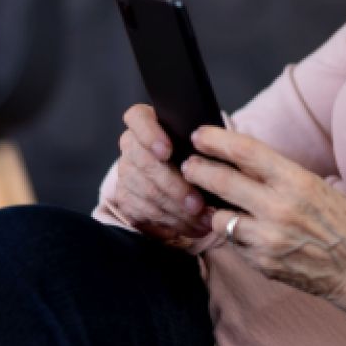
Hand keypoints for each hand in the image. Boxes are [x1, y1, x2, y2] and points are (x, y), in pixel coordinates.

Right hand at [106, 104, 213, 247]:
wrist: (182, 175)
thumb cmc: (196, 153)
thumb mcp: (201, 141)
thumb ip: (203, 142)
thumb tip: (218, 153)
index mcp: (147, 121)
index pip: (137, 118)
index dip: (150, 135)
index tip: (168, 151)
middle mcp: (131, 144)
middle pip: (145, 163)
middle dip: (175, 187)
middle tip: (198, 204)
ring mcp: (126, 171)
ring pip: (147, 192)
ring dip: (178, 211)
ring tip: (204, 221)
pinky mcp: (126, 197)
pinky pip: (145, 211)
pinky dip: (171, 222)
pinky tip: (191, 227)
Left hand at [182, 126, 345, 301]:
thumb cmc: (340, 220)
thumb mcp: (314, 185)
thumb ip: (276, 173)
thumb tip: (236, 156)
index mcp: (296, 181)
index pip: (246, 152)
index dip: (216, 140)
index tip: (199, 134)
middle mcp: (279, 209)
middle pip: (222, 182)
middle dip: (198, 170)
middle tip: (188, 165)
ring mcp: (269, 239)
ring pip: (220, 218)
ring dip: (215, 209)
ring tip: (218, 203)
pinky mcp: (262, 263)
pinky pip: (234, 243)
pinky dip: (235, 234)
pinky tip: (247, 230)